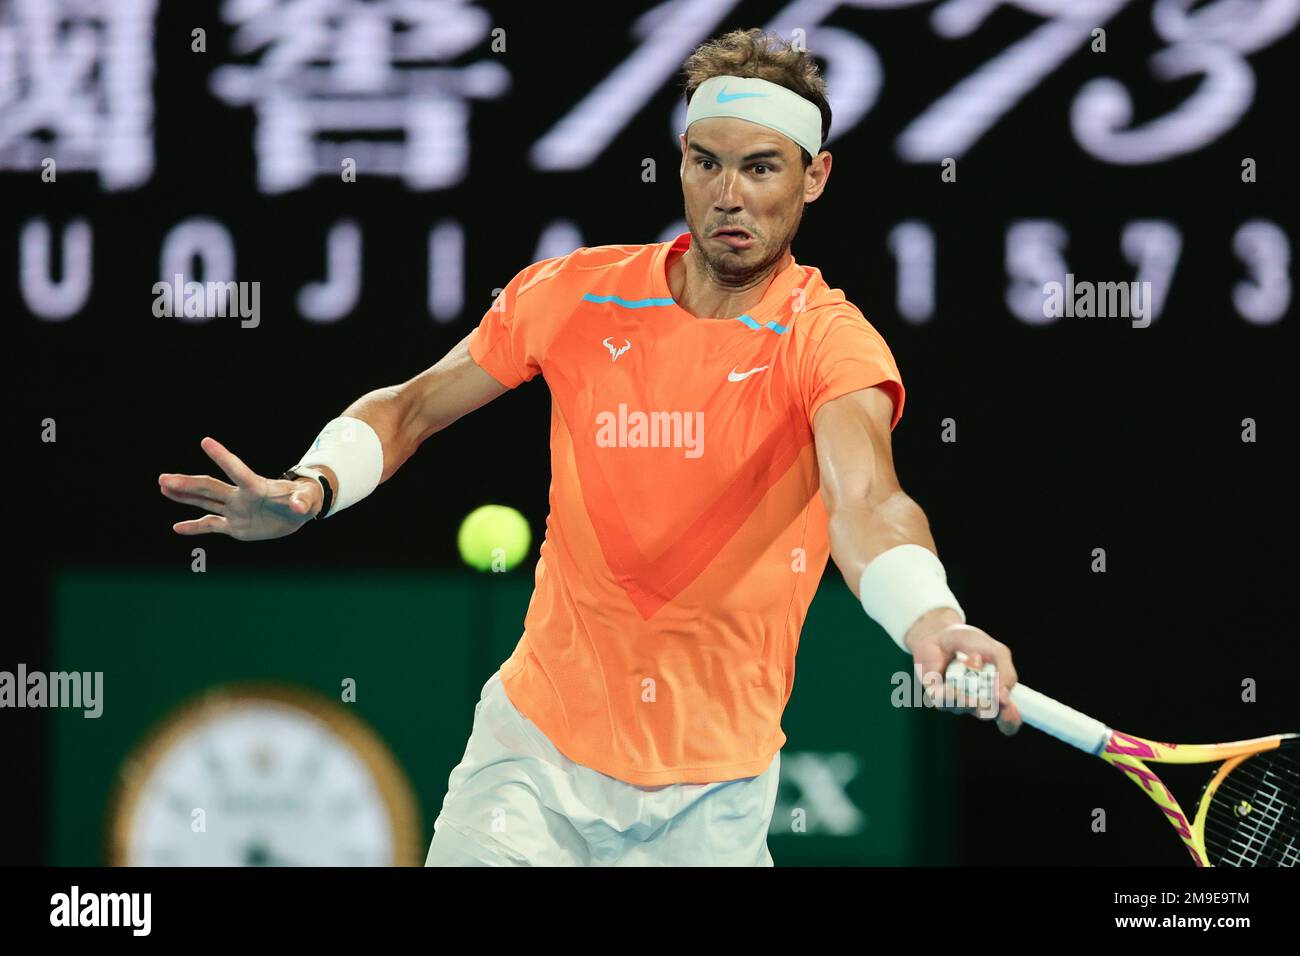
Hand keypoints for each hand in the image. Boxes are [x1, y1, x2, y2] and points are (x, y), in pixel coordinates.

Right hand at [159, 437, 321, 539]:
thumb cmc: (305, 499)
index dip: (222, 456)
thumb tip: (299, 507)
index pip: (236, 469)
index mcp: (256, 487)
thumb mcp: (308, 501)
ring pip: (204, 502)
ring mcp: (236, 510)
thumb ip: (303, 502)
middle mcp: (240, 496)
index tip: (205, 441)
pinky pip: (211, 526)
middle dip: (187, 483)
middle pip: (210, 488)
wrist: (298, 512)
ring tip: (163, 487)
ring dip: (184, 496)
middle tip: (163, 478)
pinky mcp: (236, 526)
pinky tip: (177, 528)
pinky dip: (195, 527)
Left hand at [906, 611, 1021, 735]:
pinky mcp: (937, 695)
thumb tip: (1004, 695)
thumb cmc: (970, 642)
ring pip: (965, 706)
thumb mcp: (996, 652)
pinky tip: (952, 680)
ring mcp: (956, 700)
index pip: (1007, 719)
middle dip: (990, 702)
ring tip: (971, 662)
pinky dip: (950, 691)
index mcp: (995, 694)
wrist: (940, 632)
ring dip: (969, 685)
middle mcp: (976, 701)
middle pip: (987, 714)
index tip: (1008, 705)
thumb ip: (1007, 672)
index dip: (1011, 719)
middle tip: (989, 687)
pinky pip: (944, 701)